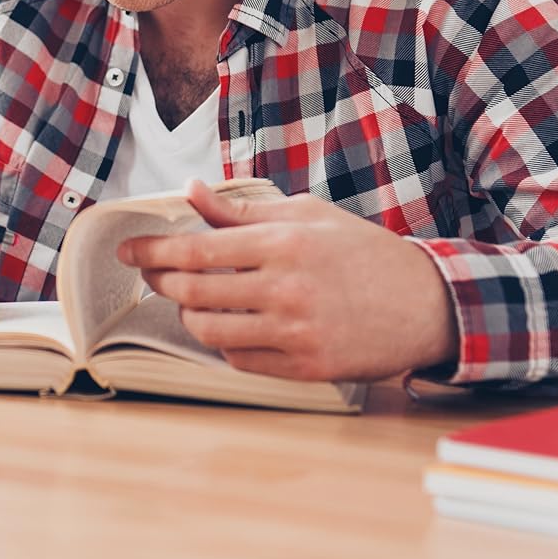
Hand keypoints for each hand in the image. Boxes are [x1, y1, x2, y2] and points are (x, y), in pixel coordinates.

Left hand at [118, 180, 459, 381]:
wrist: (429, 304)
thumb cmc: (364, 253)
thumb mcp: (307, 216)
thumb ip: (243, 209)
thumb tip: (191, 190)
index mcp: (283, 243)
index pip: (195, 249)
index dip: (151, 252)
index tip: (128, 252)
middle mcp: (285, 288)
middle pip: (191, 292)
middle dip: (161, 283)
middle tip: (153, 276)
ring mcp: (294, 332)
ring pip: (208, 331)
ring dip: (189, 315)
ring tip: (194, 301)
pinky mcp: (304, 368)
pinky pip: (239, 360)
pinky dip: (225, 344)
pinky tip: (234, 327)